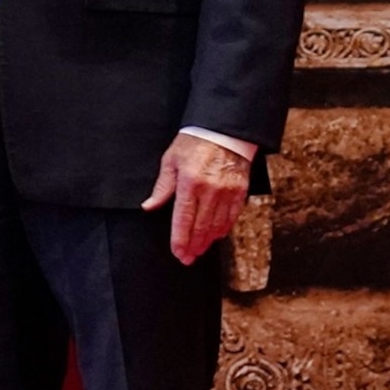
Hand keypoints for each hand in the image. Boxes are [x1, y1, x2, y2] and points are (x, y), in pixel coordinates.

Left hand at [143, 132, 250, 264]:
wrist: (225, 131)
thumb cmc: (194, 143)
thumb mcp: (171, 161)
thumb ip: (162, 187)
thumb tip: (149, 207)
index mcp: (189, 183)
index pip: (183, 219)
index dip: (180, 240)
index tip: (178, 253)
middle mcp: (210, 190)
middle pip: (201, 226)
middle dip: (193, 246)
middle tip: (187, 259)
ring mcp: (227, 192)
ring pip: (217, 225)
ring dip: (207, 241)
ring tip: (198, 251)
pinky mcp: (240, 191)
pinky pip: (232, 216)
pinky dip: (223, 229)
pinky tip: (216, 236)